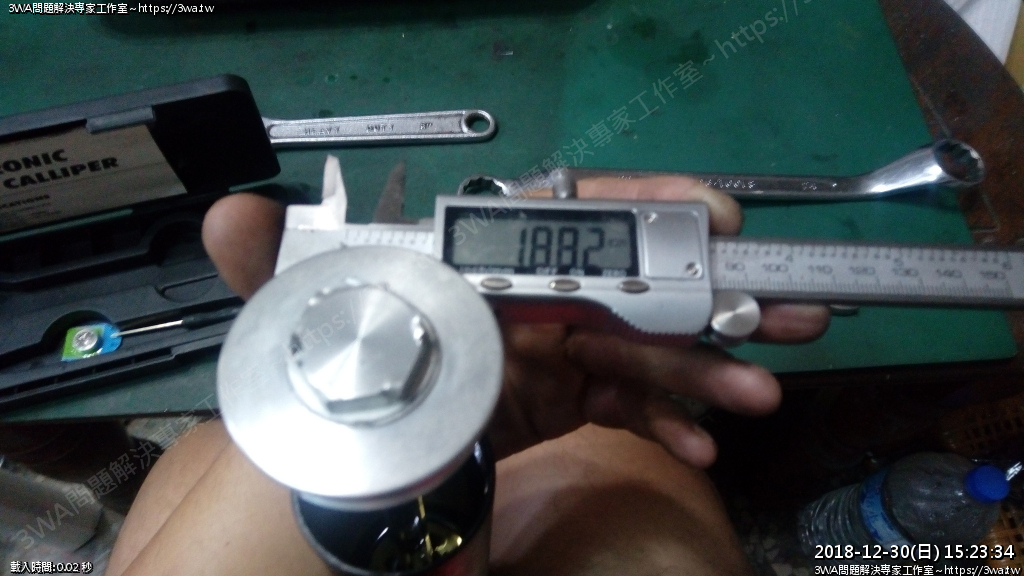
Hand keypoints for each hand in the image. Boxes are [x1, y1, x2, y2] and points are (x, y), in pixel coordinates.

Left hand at [201, 178, 828, 469]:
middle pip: (634, 284)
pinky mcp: (562, 403)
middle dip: (715, 291)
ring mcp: (552, 353)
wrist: (353, 463)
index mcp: (483, 265)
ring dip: (707, 369)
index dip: (644, 209)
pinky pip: (626, 406)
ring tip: (759, 393)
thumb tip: (227, 211)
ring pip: (645, 350)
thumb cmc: (340, 373)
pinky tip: (699, 443)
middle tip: (794, 305)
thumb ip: (273, 267)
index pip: (572, 218)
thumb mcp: (310, 320)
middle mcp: (528, 299)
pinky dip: (663, 422)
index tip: (712, 215)